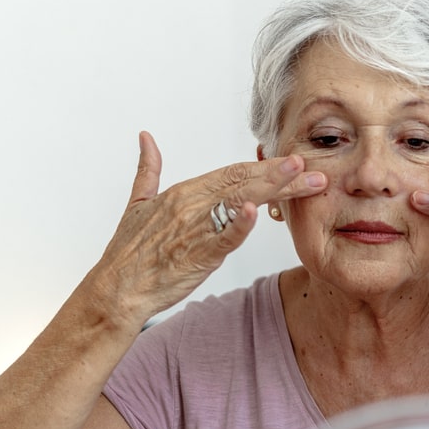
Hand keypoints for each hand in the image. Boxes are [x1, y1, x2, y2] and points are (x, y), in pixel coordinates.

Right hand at [93, 132, 326, 323]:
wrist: (117, 289)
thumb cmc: (129, 254)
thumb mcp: (137, 203)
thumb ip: (147, 169)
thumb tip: (146, 139)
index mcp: (183, 192)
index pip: (232, 173)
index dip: (264, 166)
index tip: (291, 162)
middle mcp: (192, 204)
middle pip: (244, 182)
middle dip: (281, 174)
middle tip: (312, 165)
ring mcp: (196, 228)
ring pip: (242, 202)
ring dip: (276, 189)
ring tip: (304, 178)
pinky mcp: (198, 255)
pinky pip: (224, 236)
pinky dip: (240, 223)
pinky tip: (258, 211)